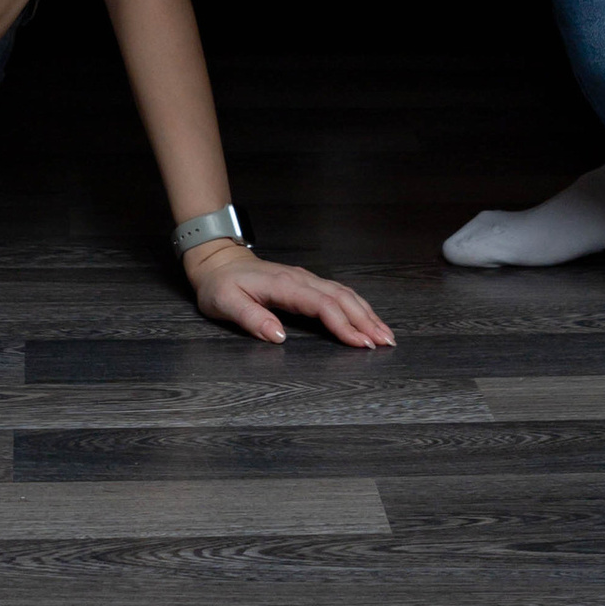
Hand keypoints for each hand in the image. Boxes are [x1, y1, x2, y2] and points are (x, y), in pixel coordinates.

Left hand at [186, 238, 394, 349]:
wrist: (218, 262)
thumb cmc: (220, 285)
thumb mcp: (225, 303)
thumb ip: (251, 318)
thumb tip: (279, 336)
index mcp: (284, 285)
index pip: (322, 305)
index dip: (344, 325)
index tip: (361, 343)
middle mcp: (300, 279)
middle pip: (342, 299)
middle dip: (367, 321)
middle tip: (386, 343)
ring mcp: (305, 279)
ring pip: (345, 294)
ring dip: (367, 313)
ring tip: (385, 334)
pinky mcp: (306, 283)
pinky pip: (338, 293)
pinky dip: (357, 306)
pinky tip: (367, 318)